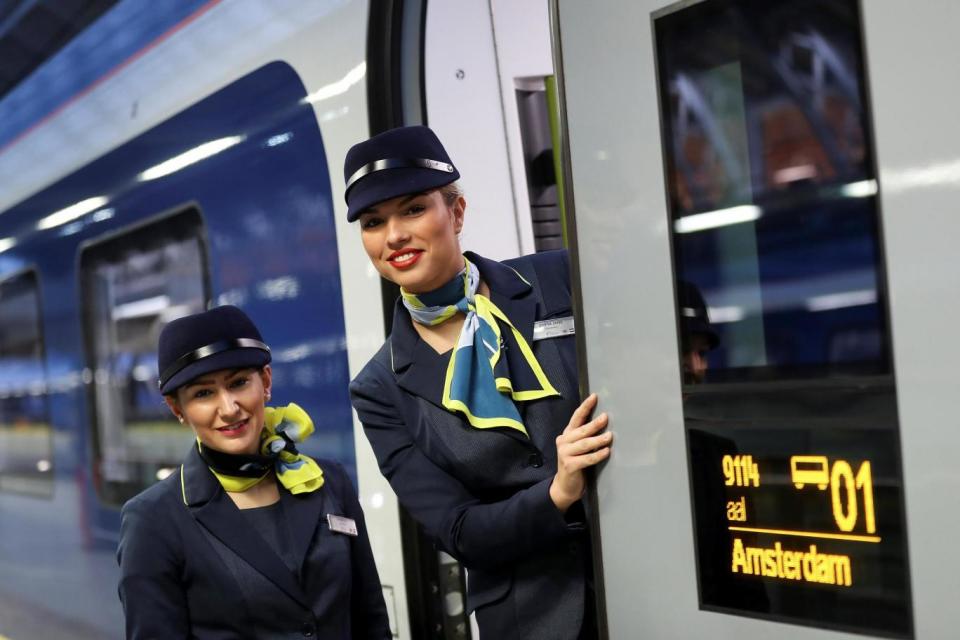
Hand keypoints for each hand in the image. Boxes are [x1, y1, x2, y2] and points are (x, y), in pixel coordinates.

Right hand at [549, 393, 610, 512]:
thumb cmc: (575, 464)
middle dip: (594, 424)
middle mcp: (563, 442)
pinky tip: (606, 452)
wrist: (564, 486)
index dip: (585, 407)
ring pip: (584, 444)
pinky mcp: (569, 466)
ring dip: (598, 440)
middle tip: (606, 418)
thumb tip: (604, 422)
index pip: (576, 418)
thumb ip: (585, 436)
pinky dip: (597, 455)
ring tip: (609, 436)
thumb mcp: (577, 448)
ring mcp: (565, 454)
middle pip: (581, 430)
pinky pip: (586, 459)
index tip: (594, 397)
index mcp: (566, 435)